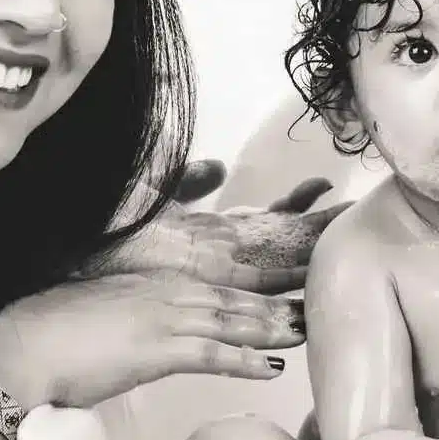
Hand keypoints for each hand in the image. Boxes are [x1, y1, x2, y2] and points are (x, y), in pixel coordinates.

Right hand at [0, 272, 302, 410]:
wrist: (21, 346)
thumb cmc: (53, 334)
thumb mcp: (108, 315)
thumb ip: (138, 317)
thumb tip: (149, 334)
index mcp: (155, 282)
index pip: (218, 287)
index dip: (255, 294)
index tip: (286, 298)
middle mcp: (166, 292)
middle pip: (235, 299)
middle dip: (276, 306)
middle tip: (315, 311)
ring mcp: (164, 318)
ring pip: (233, 322)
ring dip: (273, 329)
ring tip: (306, 333)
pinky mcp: (156, 348)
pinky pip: (213, 354)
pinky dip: (246, 360)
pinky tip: (274, 367)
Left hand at [101, 166, 350, 296]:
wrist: (73, 245)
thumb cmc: (103, 225)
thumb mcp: (151, 191)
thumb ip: (187, 179)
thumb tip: (219, 164)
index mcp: (207, 231)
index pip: (263, 217)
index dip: (296, 202)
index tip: (324, 184)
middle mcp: (220, 248)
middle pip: (284, 239)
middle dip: (323, 231)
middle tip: (365, 217)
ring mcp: (218, 263)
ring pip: (284, 258)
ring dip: (321, 253)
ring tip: (362, 239)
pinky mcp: (207, 274)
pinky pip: (263, 275)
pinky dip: (296, 274)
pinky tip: (324, 269)